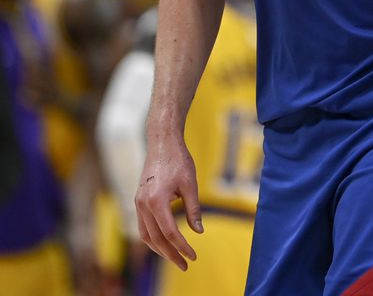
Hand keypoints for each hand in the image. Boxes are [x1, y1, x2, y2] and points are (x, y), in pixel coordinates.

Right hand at [134, 132, 202, 270]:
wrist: (162, 144)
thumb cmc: (179, 161)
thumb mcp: (191, 184)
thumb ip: (194, 209)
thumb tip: (198, 232)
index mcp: (156, 200)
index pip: (170, 232)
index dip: (182, 246)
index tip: (193, 256)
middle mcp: (143, 205)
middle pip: (156, 239)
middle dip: (171, 254)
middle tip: (186, 264)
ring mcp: (138, 204)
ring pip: (145, 236)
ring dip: (160, 250)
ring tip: (175, 258)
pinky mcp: (138, 202)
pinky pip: (143, 227)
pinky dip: (152, 238)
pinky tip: (164, 244)